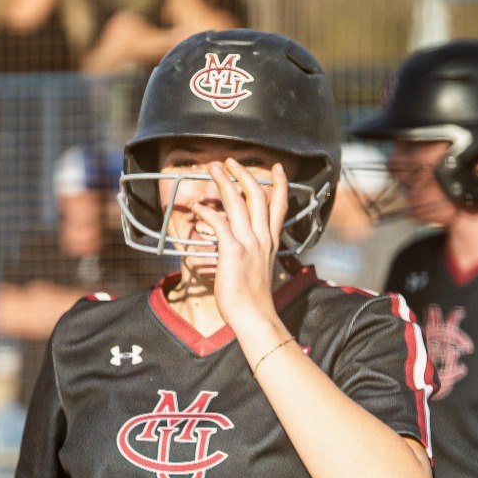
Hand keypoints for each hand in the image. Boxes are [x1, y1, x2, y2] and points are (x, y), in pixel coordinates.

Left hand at [205, 159, 288, 334]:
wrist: (255, 316)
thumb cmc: (252, 298)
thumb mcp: (258, 269)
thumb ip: (253, 253)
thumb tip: (241, 248)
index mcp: (271, 241)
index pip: (279, 205)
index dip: (279, 183)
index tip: (276, 166)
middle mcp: (263, 238)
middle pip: (257, 196)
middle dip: (243, 174)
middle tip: (229, 161)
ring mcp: (250, 244)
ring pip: (238, 203)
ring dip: (224, 183)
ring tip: (212, 169)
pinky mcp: (233, 252)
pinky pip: (220, 224)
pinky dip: (208, 212)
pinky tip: (197, 207)